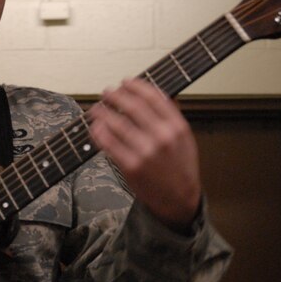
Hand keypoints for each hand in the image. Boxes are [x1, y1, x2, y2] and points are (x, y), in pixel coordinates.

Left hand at [89, 78, 200, 230]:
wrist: (178, 199)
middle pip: (132, 106)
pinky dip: (99, 132)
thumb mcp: (185, 138)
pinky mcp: (130, 165)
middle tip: (106, 92)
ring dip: (102, 112)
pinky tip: (95, 126)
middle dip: (115, 96)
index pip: (153, 96)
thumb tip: (162, 93)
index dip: (135, 86)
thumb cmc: (180, 168)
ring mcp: (145, 151)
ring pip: (117, 123)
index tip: (125, 82)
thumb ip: (173, 116)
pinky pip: (108, 143)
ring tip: (96, 108)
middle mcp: (162, 136)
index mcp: (177, 126)